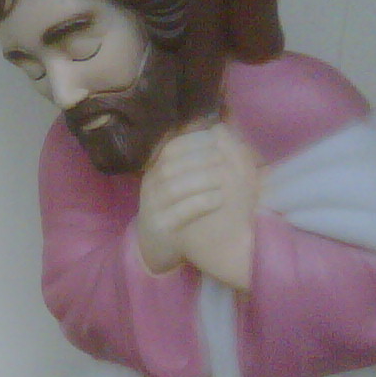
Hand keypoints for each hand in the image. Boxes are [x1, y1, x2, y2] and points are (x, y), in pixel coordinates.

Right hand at [137, 123, 259, 288]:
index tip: (216, 138)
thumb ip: (194, 162)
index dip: (193, 141)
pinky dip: (201, 202)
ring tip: (225, 176)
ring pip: (174, 188)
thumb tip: (221, 128)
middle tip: (224, 156)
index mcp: (154, 172)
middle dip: (200, 158)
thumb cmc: (175, 210)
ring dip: (202, 179)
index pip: (170, 149)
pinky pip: (181, 212)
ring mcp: (152, 208)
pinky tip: (219, 199)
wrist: (155, 247)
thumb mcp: (179, 184)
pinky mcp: (161, 227)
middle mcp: (149, 188)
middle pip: (171, 166)